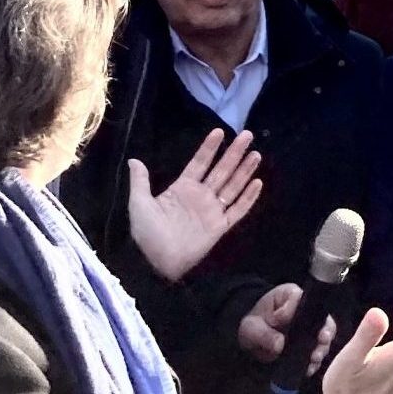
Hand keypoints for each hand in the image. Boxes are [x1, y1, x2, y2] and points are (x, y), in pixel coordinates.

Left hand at [126, 129, 261, 281]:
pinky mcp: (219, 226)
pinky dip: (248, 197)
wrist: (154, 261)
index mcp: (182, 188)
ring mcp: (211, 210)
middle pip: (221, 170)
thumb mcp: (139, 203)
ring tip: (256, 154)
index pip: (200, 162)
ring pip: (232, 186)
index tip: (219, 131)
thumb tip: (134, 160)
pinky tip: (257, 183)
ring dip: (244, 170)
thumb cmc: (146, 232)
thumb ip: (140, 181)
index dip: (209, 148)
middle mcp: (200, 196)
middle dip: (234, 153)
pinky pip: (237, 210)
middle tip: (247, 135)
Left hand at [239, 283, 336, 370]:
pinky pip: (317, 351)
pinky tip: (309, 368)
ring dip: (321, 349)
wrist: (251, 338)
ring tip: (315, 359)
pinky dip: (315, 361)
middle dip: (325, 332)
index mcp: (291, 297)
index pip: (306, 300)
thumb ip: (264, 334)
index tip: (313, 326)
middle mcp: (306, 310)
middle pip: (323, 319)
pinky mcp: (309, 344)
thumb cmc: (252, 325)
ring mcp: (310, 328)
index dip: (311, 313)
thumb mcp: (251, 327)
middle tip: (322, 342)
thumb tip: (279, 344)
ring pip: (324, 336)